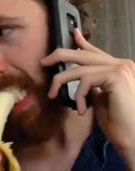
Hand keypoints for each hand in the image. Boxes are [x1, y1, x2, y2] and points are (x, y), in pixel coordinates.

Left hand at [41, 28, 134, 167]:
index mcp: (116, 67)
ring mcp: (120, 68)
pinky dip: (79, 95)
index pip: (95, 51)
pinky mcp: (116, 76)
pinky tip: (82, 110)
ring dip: (61, 82)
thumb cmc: (117, 121)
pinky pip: (86, 80)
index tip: (74, 33)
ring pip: (79, 69)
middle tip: (44, 61)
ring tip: (53, 94)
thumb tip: (80, 74)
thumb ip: (92, 82)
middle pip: (83, 54)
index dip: (82, 42)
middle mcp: (121, 63)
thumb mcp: (99, 97)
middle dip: (60, 55)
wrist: (133, 138)